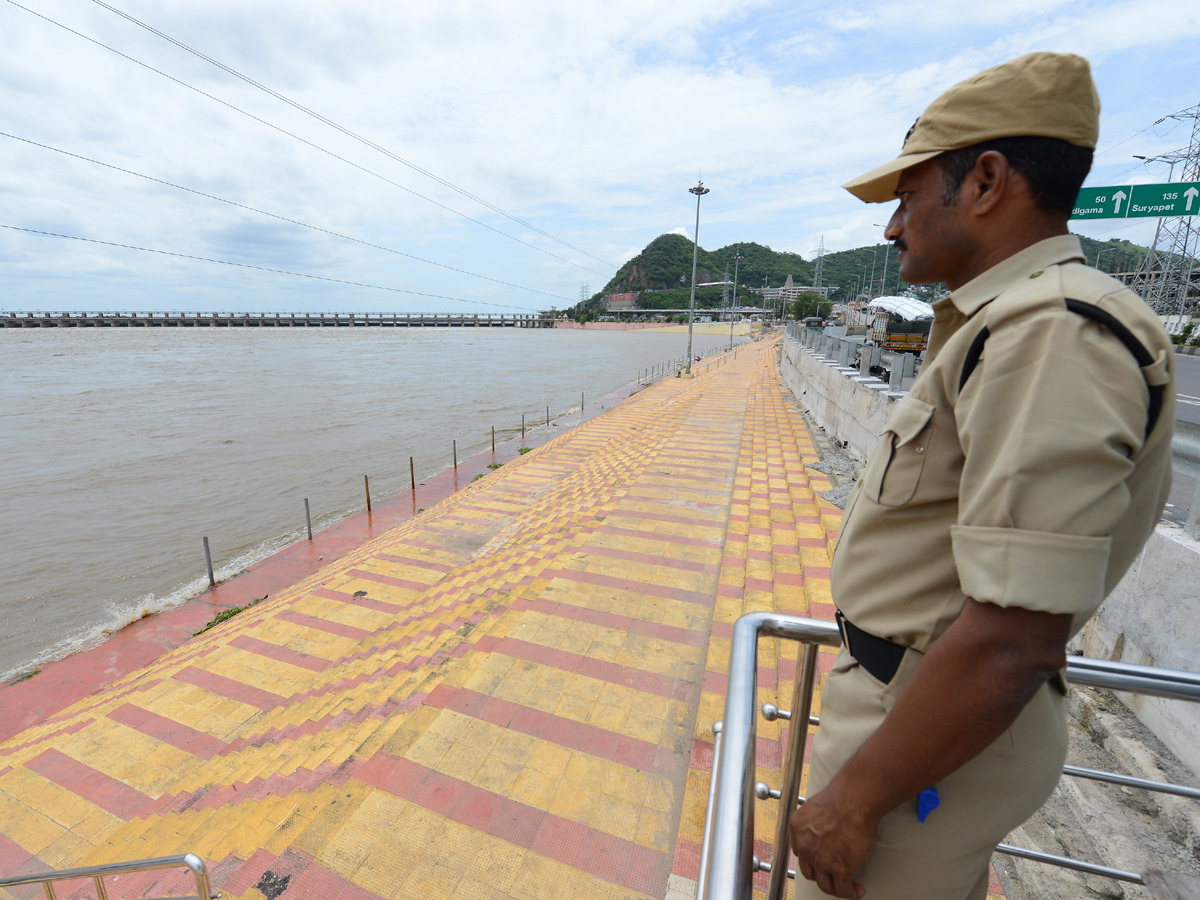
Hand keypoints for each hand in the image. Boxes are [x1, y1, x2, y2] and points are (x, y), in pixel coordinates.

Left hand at [789, 781, 876, 898]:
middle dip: (820, 874)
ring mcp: (821, 860)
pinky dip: (850, 893)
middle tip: (831, 874)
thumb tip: (826, 822)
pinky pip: (842, 889)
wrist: (853, 801)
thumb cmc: (841, 796)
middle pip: (809, 871)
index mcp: (798, 827)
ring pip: (825, 884)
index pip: (799, 851)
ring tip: (845, 887)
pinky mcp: (841, 869)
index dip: (810, 858)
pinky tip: (856, 892)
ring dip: (835, 888)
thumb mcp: (816, 804)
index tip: (818, 860)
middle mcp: (805, 846)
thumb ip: (816, 817)